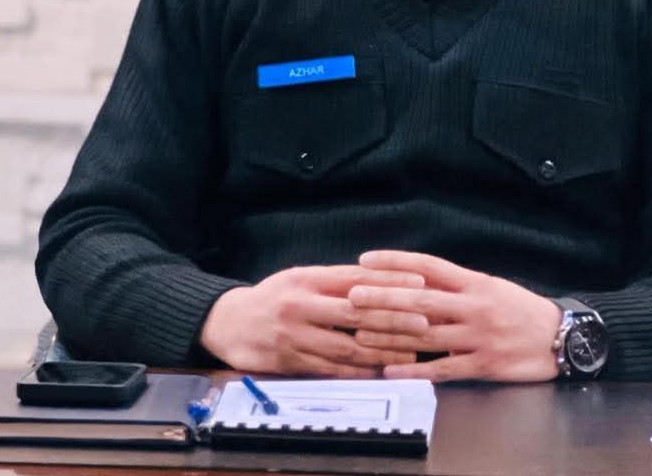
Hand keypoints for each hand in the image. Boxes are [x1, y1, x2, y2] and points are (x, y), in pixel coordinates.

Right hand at [199, 265, 430, 376]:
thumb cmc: (274, 296)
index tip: (419, 283)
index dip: (390, 281)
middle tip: (424, 323)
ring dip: (380, 351)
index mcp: (308, 278)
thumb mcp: (301, 278)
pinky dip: (356, 372)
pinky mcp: (288, 362)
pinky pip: (328, 369)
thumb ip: (335, 281)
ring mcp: (294, 335)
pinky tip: (378, 372)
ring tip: (409, 354)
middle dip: (393, 318)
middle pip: (355, 312)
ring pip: (345, 346)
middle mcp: (302, 304)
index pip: (356, 277)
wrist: (228, 321)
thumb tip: (379, 280)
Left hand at [349, 251, 562, 382]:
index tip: (366, 260)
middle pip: (420, 300)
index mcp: (474, 282)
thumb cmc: (521, 309)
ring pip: (425, 335)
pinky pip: (443, 369)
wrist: (560, 337)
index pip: (427, 266)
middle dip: (382, 298)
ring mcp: (477, 336)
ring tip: (360, 333)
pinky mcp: (483, 365)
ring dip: (390, 335)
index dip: (395, 262)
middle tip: (352, 295)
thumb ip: (456, 284)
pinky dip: (414, 370)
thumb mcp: (490, 285)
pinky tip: (390, 369)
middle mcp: (473, 306)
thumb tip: (416, 279)